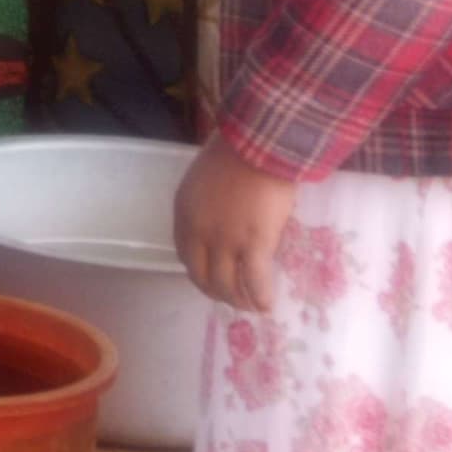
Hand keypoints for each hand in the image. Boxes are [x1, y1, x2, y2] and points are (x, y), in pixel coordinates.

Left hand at [173, 139, 300, 312]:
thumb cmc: (235, 154)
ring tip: (251, 306)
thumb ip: (205, 205)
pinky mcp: (254, 243)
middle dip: (217, 292)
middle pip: (203, 276)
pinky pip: (255, 280)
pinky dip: (260, 297)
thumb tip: (219, 221)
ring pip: (227, 285)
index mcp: (184, 215)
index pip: (186, 256)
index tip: (211, 278)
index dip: (200, 273)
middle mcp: (200, 233)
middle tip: (231, 298)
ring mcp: (226, 241)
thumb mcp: (202, 181)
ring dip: (239, 300)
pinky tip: (267, 304)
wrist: (258, 145)